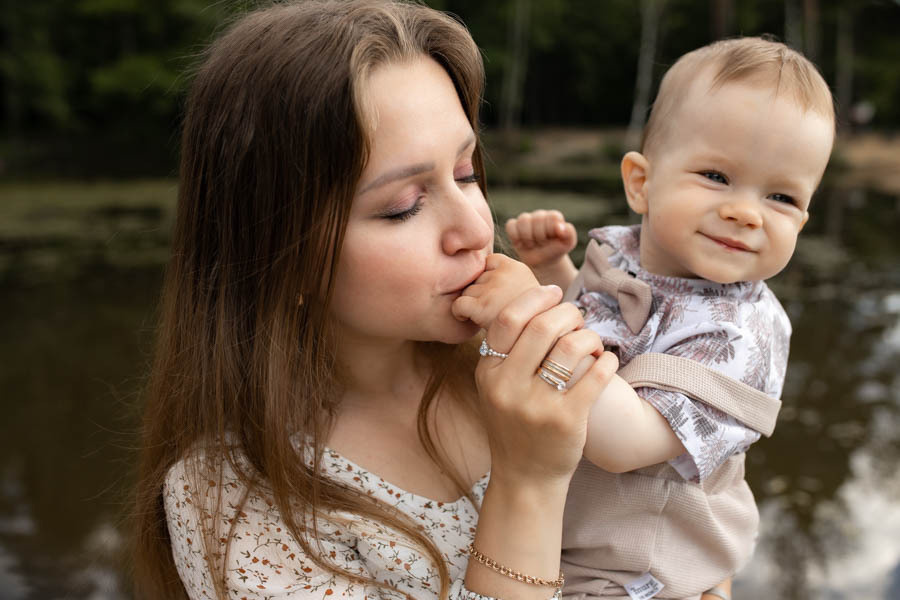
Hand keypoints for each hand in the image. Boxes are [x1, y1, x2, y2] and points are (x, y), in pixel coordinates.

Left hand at [452, 254, 539, 328]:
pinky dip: (459, 313)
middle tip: (494, 308)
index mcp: (516, 268)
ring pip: (467, 291)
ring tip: (487, 315)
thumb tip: (479, 268)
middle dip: (481, 292)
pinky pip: (458, 304)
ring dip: (472, 303)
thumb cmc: (526, 319)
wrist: (533, 339)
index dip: (488, 278)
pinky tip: (470, 319)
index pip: (489, 262)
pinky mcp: (482, 307)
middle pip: (476, 277)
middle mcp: (504, 275)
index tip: (496, 293)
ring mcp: (493, 290)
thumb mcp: (526, 291)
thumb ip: (508, 279)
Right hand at [474, 285, 618, 487]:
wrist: (525, 478)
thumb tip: (538, 303)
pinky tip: (608, 360)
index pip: (508, 318)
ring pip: (571, 346)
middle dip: (568, 313)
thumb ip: (507, 351)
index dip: (535, 298)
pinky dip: (607, 360)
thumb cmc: (515, 424)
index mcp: (488, 373)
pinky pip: (595, 375)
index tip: (555, 293)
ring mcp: (536, 405)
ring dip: (589, 336)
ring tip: (592, 343)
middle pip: (543, 326)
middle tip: (578, 318)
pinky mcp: (566, 420)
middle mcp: (507, 387)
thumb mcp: (495, 388)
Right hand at [505, 209, 577, 271]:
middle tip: (542, 244)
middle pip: (537, 219)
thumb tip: (559, 227)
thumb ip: (569, 233)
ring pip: (523, 220)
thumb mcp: (568, 243)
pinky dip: (515, 236)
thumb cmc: (556, 250)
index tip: (552, 240)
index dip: (550, 231)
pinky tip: (521, 244)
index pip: (551, 217)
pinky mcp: (514, 227)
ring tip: (532, 245)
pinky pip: (510, 225)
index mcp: (553, 216)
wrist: (543, 261)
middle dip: (540, 236)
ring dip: (528, 237)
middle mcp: (539, 215)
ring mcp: (526, 220)